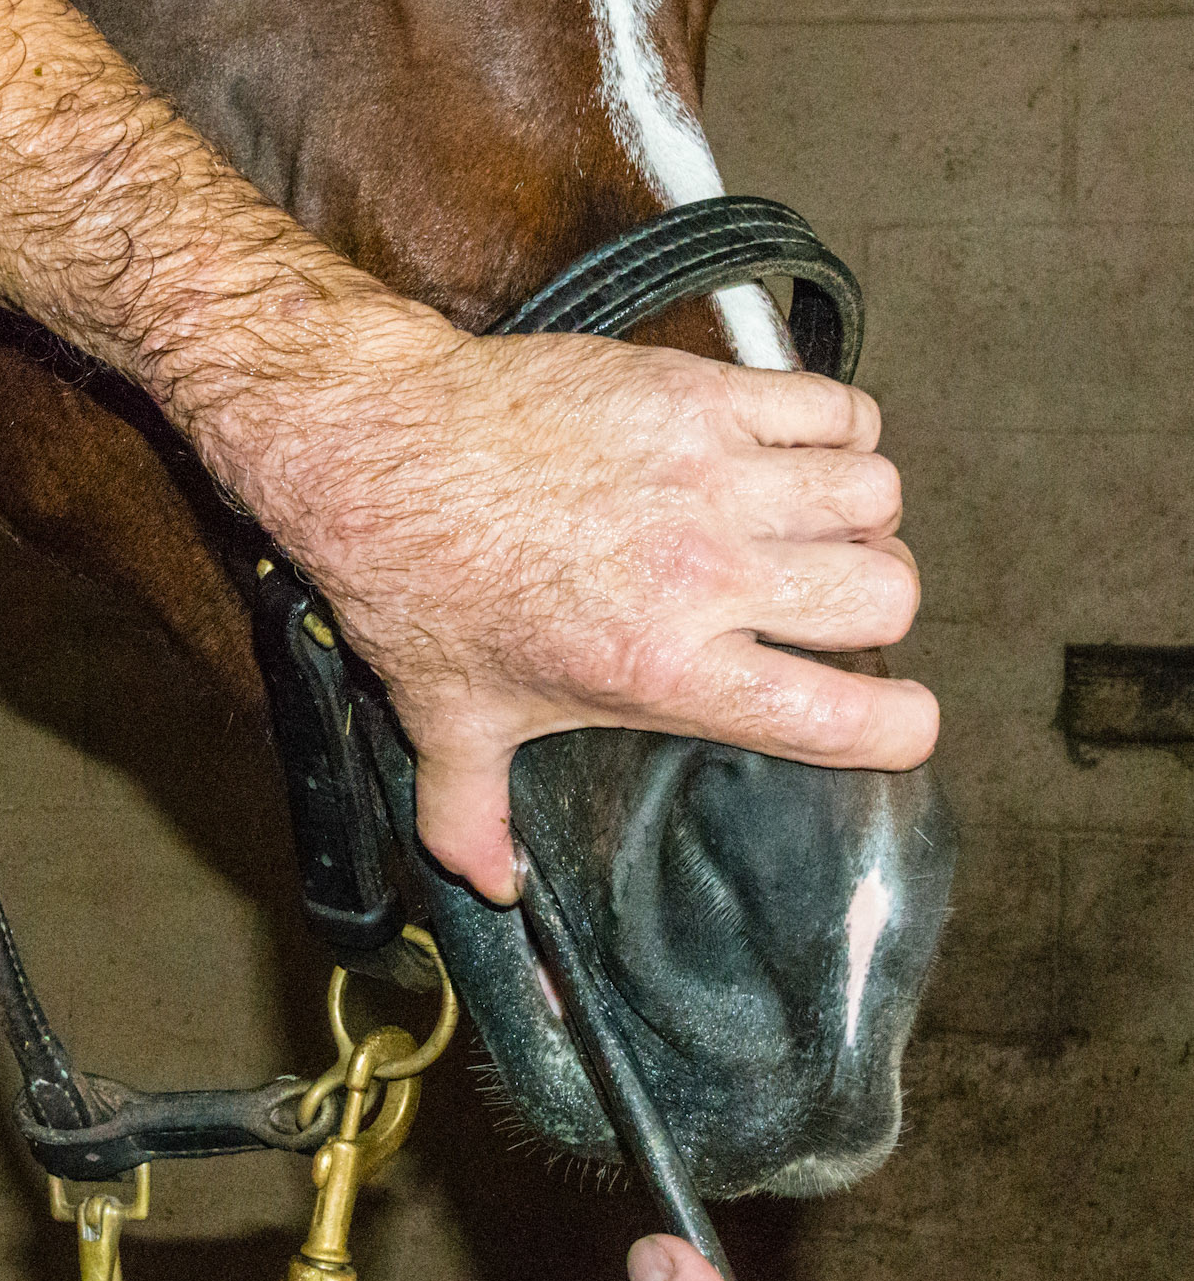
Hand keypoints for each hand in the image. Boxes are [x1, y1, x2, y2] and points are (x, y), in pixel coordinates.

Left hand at [187, 294, 937, 901]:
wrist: (382, 446)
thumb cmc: (415, 582)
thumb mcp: (448, 719)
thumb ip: (474, 816)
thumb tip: (494, 887)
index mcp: (669, 668)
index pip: (852, 717)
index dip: (898, 728)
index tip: (889, 720)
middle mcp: (708, 573)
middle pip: (887, 594)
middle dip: (876, 612)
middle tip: (826, 608)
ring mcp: (711, 473)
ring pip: (876, 494)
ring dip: (858, 516)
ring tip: (813, 525)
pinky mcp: (698, 393)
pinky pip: (834, 406)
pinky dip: (840, 427)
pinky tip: (802, 450)